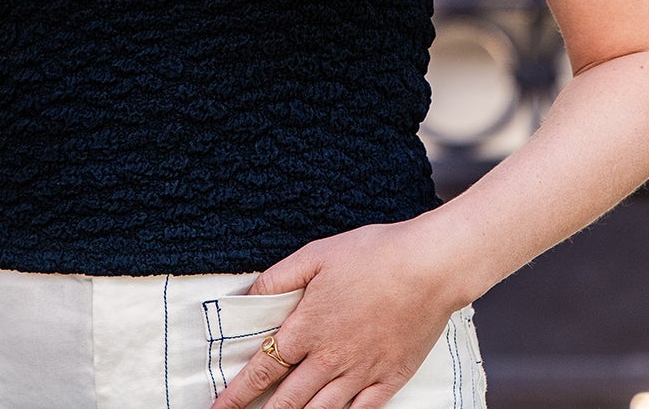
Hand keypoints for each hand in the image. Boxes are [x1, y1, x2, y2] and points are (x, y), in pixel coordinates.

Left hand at [210, 215, 468, 408]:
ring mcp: (360, 374)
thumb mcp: (316, 254)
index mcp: (307, 327)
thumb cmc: (372, 254)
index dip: (238, 393)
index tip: (219, 408)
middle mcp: (329, 359)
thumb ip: (278, 279)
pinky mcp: (388, 380)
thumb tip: (247, 297)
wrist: (429, 267)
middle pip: (287, 401)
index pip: (263, 369)